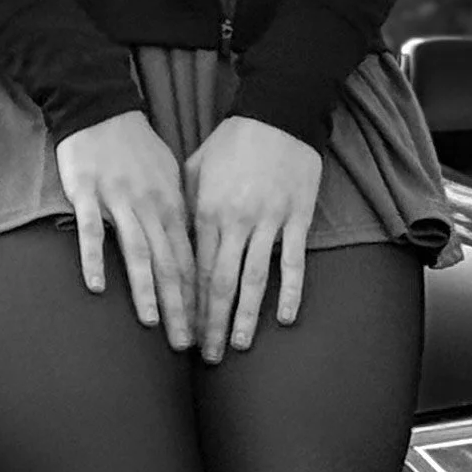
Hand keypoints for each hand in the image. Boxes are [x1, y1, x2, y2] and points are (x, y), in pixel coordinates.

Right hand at [53, 109, 197, 350]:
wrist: (100, 109)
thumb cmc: (137, 145)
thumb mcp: (171, 174)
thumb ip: (181, 211)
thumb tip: (197, 247)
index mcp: (172, 205)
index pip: (191, 260)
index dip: (199, 297)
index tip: (206, 329)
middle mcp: (150, 207)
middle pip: (169, 264)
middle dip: (180, 307)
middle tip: (187, 344)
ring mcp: (119, 201)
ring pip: (137, 252)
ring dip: (147, 290)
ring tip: (154, 324)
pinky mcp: (87, 194)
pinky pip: (92, 231)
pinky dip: (95, 259)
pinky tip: (97, 286)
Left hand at [183, 114, 323, 359]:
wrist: (276, 115)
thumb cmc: (232, 142)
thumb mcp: (196, 168)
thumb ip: (185, 205)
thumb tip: (174, 238)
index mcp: (207, 212)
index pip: (194, 269)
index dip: (190, 304)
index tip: (185, 331)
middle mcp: (236, 222)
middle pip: (221, 283)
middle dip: (213, 323)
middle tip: (209, 357)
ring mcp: (268, 222)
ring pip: (255, 279)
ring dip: (247, 316)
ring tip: (239, 345)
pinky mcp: (297, 218)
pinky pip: (293, 262)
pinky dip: (290, 292)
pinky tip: (286, 318)